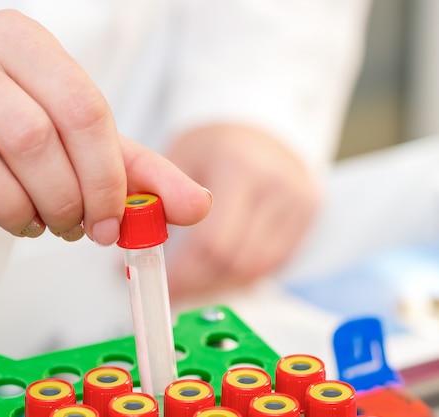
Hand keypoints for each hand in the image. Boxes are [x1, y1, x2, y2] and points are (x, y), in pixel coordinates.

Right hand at [0, 10, 210, 244]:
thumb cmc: (15, 115)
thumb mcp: (82, 136)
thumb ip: (138, 170)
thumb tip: (197, 206)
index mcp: (27, 42)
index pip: (84, 111)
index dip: (104, 179)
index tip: (108, 221)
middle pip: (32, 137)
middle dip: (60, 201)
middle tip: (67, 227)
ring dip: (9, 210)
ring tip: (26, 222)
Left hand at [164, 123, 320, 297]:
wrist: (258, 122)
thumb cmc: (215, 143)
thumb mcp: (179, 157)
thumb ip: (159, 201)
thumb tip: (137, 248)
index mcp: (238, 168)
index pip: (212, 243)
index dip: (185, 274)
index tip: (164, 284)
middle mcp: (276, 185)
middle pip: (236, 262)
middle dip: (201, 285)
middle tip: (175, 291)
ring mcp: (298, 200)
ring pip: (257, 269)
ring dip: (222, 285)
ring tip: (194, 284)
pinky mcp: (308, 213)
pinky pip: (275, 262)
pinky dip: (244, 275)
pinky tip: (221, 273)